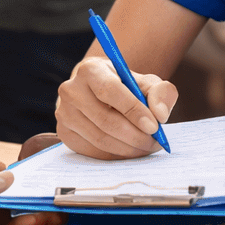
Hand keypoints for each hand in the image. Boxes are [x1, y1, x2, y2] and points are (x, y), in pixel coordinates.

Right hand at [55, 55, 178, 158]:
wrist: (96, 92)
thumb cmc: (124, 87)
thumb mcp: (145, 82)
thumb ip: (160, 93)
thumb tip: (160, 114)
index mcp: (90, 70)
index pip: (110, 91)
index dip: (133, 110)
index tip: (154, 126)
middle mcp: (71, 90)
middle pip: (105, 120)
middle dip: (135, 136)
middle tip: (155, 142)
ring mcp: (64, 113)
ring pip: (100, 139)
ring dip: (128, 148)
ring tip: (147, 147)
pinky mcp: (64, 133)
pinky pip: (93, 151)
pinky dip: (116, 154)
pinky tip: (130, 150)